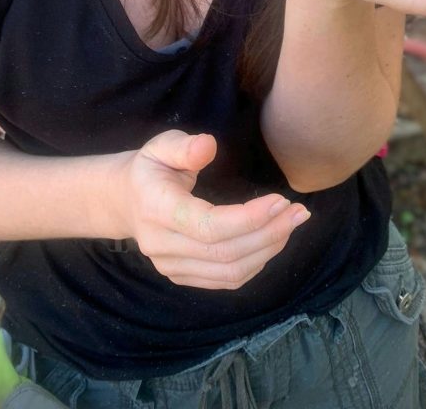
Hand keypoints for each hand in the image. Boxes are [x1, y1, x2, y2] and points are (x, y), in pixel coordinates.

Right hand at [115, 130, 309, 288]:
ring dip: (268, 250)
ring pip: (229, 271)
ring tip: (291, 223)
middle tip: (299, 212)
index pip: (208, 225)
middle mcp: (161, 244)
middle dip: (269, 233)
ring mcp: (171, 266)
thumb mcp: (161, 145)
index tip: (281, 201)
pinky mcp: (182, 277)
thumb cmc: (152, 168)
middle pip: (224, 252)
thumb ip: (184, 146)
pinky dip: (256, 263)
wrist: (126, 201)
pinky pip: (225, 279)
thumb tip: (208, 146)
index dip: (249, 218)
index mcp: (157, 209)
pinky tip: (273, 240)